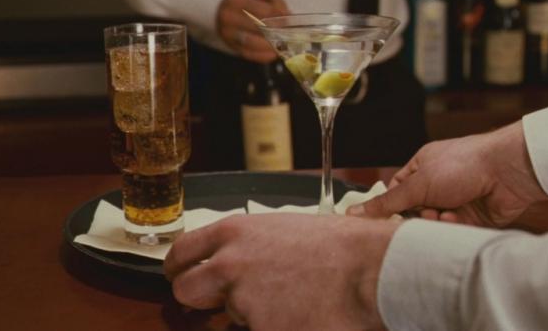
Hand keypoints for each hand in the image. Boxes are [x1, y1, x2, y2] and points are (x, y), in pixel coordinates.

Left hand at [164, 213, 400, 329]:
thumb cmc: (339, 246)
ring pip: (232, 317)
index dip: (176, 267)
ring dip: (252, 314)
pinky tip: (301, 316)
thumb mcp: (283, 228)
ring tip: (291, 302)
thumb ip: (249, 246)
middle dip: (196, 300)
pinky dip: (277, 325)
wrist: (371, 269)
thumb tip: (234, 261)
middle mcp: (230, 266)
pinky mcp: (262, 330)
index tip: (178, 275)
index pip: (182, 252)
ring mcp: (243, 303)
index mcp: (234, 233)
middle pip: (185, 291)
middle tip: (212, 304)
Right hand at [217, 0, 288, 62]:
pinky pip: (249, 54)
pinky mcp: (232, 46)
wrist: (227, 13)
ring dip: (270, 45)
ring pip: (252, 42)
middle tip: (290, 34)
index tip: (289, 21)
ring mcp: (228, 33)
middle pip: (257, 27)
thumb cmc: (249, 3)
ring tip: (283, 44)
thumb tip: (289, 18)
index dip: (279, 17)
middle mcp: (228, 16)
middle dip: (276, 31)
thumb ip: (276, 5)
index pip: (263, 10)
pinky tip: (274, 53)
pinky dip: (263, 55)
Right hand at [348, 122, 547, 227]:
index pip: (396, 192)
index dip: (391, 207)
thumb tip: (353, 213)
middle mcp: (437, 184)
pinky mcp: (471, 217)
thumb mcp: (417, 184)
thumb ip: (386, 202)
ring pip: (432, 224)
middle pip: (413, 212)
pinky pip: (452, 230)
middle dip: (416, 217)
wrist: (507, 171)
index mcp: (421, 168)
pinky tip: (459, 216)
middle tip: (422, 214)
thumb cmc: (463, 165)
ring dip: (436, 222)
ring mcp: (454, 201)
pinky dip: (453, 226)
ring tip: (444, 213)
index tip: (386, 221)